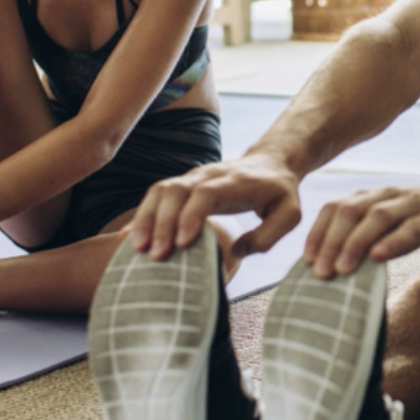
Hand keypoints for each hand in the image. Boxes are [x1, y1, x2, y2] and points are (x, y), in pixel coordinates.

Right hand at [128, 152, 301, 261]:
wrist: (271, 164)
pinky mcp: (184, 185)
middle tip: (155, 255)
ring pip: (161, 190)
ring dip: (146, 218)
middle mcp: (208, 176)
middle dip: (162, 222)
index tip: (183, 243)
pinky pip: (156, 195)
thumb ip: (268, 235)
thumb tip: (235, 251)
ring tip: (137, 249)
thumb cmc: (280, 193)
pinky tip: (129, 238)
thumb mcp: (290, 214)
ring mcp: (193, 178)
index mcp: (234, 182)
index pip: (205, 193)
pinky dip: (142, 215)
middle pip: (176, 190)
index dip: (191, 216)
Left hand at [303, 180, 419, 278]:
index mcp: (372, 197)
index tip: (306, 260)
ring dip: (355, 243)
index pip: (336, 208)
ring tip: (342, 269)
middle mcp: (388, 197)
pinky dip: (393, 242)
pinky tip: (379, 258)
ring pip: (377, 218)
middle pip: (350, 212)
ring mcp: (412, 205)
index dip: (318, 232)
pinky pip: (411, 228)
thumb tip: (334, 267)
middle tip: (319, 272)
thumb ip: (366, 236)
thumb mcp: (390, 222)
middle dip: (331, 242)